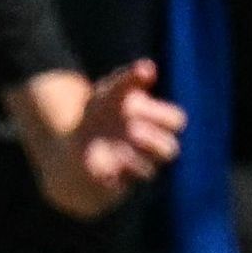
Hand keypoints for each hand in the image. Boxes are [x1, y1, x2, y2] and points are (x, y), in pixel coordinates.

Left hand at [73, 61, 184, 193]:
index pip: (176, 121)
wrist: (75, 145)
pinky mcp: (116, 185)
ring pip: (148, 170)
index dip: (160, 114)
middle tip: (131, 129)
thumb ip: (128, 78)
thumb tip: (149, 67)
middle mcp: (150, 150)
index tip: (134, 104)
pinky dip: (110, 171)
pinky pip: (120, 185)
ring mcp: (136, 169)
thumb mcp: (110, 91)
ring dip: (133, 157)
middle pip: (170, 149)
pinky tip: (102, 159)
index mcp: (156, 125)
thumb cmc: (102, 113)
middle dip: (153, 139)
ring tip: (116, 148)